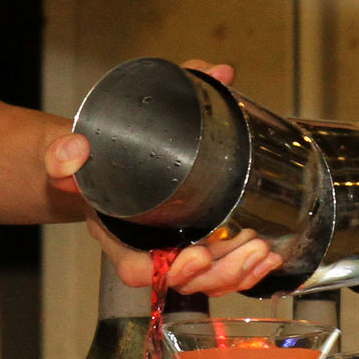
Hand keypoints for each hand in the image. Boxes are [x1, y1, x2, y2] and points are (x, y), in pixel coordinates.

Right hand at [45, 59, 285, 296]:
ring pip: (206, 280)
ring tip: (263, 250)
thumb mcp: (89, 132)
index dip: (170, 272)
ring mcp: (169, 249)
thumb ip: (137, 103)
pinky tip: (268, 256)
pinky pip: (218, 270)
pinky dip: (245, 269)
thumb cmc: (93, 151)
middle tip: (250, 246)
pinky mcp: (191, 241)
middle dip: (221, 272)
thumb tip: (209, 76)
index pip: (136, 270)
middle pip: (183, 281)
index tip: (199, 254)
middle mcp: (143, 248)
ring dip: (239, 271)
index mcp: (115, 231)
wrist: (94, 156)